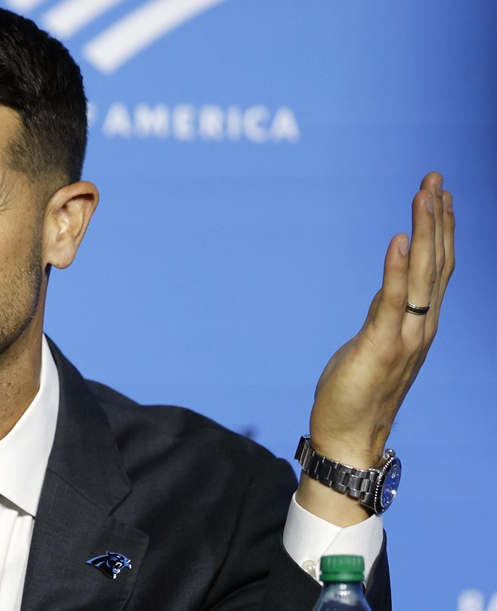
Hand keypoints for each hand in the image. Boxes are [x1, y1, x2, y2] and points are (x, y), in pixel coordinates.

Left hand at [297, 172, 453, 524]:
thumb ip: (385, 317)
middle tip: (436, 178)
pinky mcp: (381, 345)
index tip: (440, 195)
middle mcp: (422, 327)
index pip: (437, 269)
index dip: (441, 231)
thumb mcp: (373, 345)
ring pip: (423, 274)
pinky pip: (393, 300)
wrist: (350, 437)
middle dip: (438, 218)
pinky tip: (399, 238)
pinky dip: (397, 268)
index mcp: (420, 325)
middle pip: (438, 262)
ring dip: (425, 231)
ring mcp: (406, 336)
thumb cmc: (358, 393)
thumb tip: (387, 295)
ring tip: (426, 193)